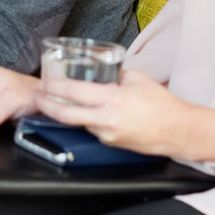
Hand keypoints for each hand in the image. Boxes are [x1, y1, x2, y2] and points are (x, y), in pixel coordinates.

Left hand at [35, 70, 214, 166]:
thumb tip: (101, 70)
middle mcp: (106, 119)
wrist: (177, 131)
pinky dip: (84, 120)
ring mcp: (107, 134)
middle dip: (47, 106)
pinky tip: (82, 112)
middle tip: (37, 97)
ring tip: (55, 101)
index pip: (74, 93)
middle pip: (66, 115)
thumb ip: (115, 75)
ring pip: (78, 123)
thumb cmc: (161, 103)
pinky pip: (92, 130)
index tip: (44, 82)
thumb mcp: (137, 78)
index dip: (55, 88)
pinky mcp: (111, 143)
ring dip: (66, 113)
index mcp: (112, 99)